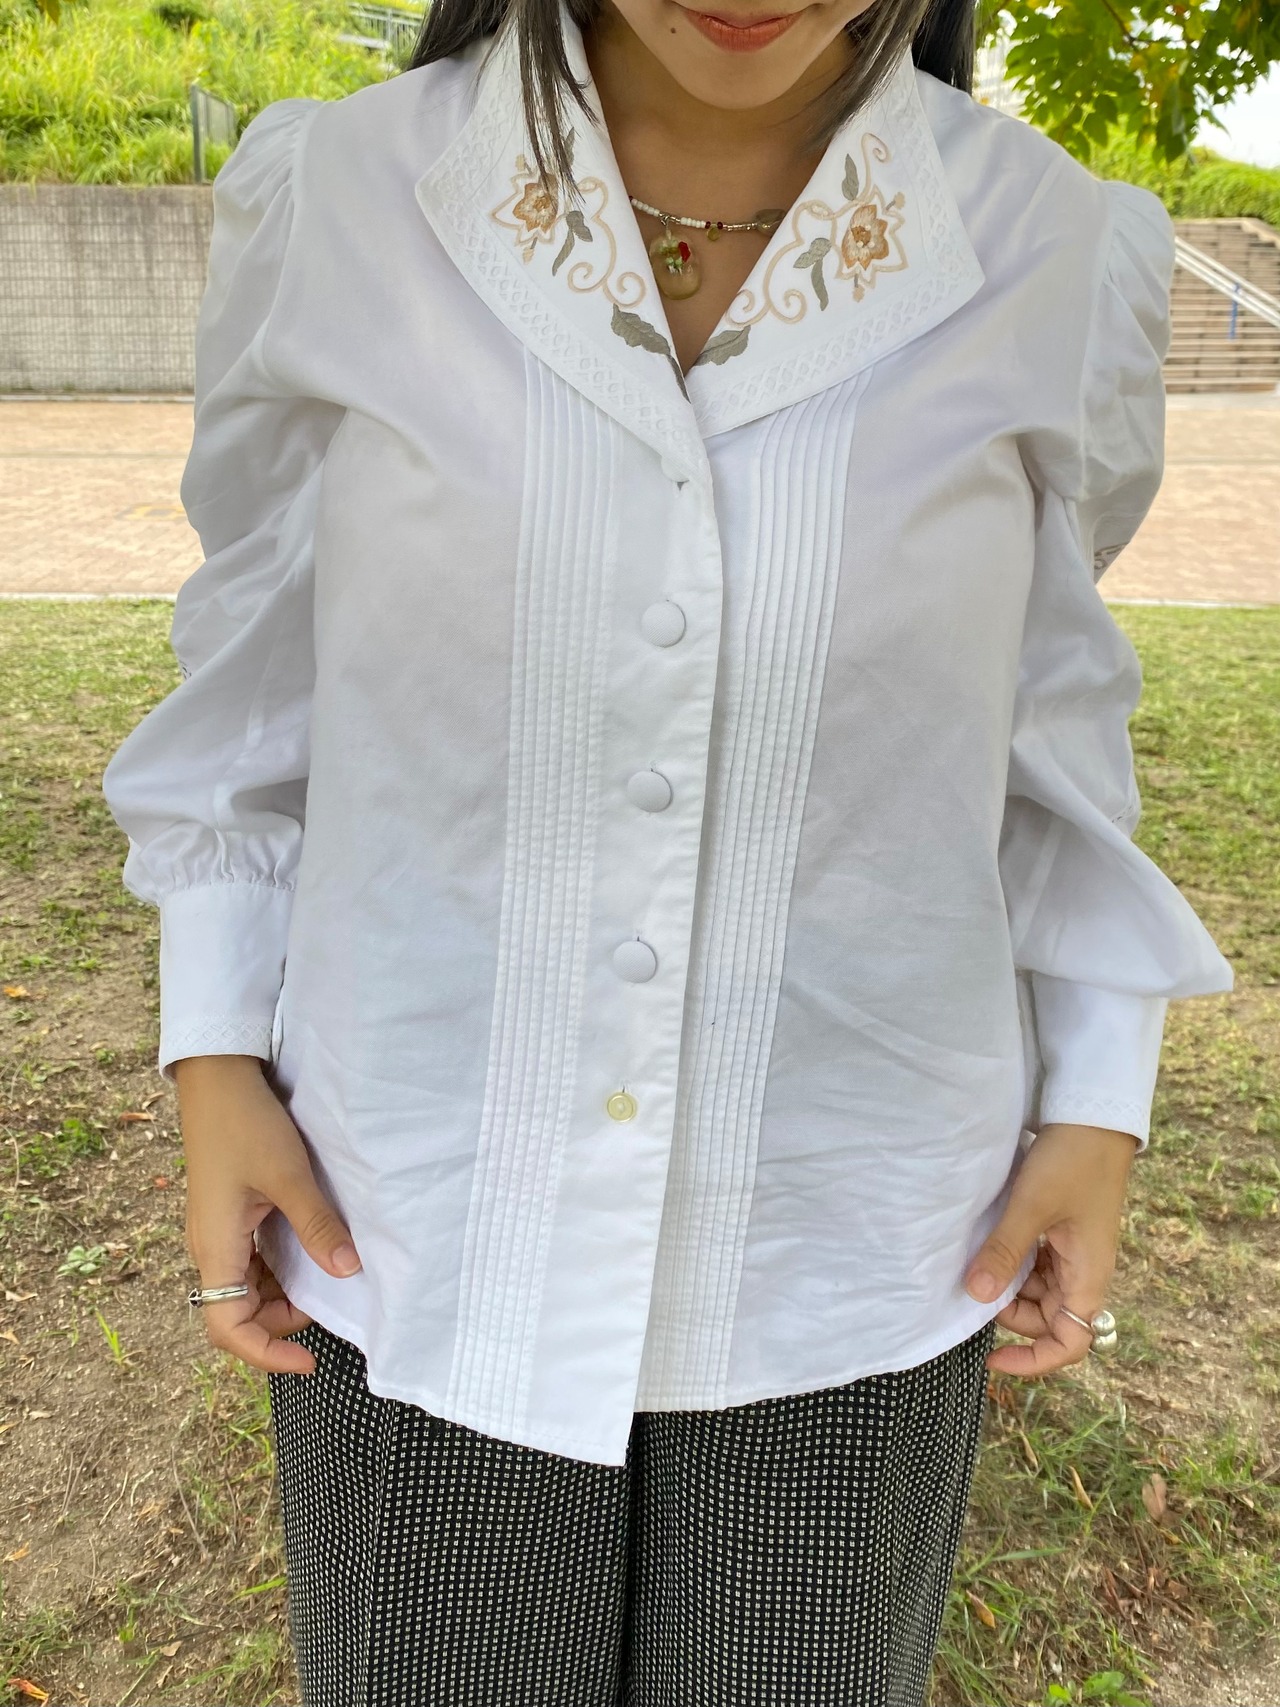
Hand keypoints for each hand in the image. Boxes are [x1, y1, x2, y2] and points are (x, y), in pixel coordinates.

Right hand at [174, 1054, 360, 1374]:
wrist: (219, 1078)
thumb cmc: (246, 1123)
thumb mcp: (289, 1175)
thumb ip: (317, 1226)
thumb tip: (348, 1272)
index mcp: (215, 1247)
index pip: (226, 1326)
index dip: (265, 1353)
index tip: (309, 1359)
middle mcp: (210, 1248)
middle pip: (237, 1313)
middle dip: (281, 1324)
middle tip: (329, 1310)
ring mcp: (219, 1232)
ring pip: (246, 1288)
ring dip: (282, 1296)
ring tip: (327, 1283)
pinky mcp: (230, 1215)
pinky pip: (252, 1260)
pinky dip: (280, 1270)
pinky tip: (312, 1253)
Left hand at [963, 1122, 1138, 1374]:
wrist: (1093, 1116)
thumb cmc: (1071, 1161)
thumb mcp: (1032, 1207)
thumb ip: (1005, 1252)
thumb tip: (975, 1297)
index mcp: (1089, 1276)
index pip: (1070, 1344)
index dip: (1033, 1361)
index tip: (992, 1358)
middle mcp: (1085, 1271)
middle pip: (1048, 1319)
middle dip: (1012, 1316)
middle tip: (978, 1285)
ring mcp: (1074, 1251)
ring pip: (1039, 1292)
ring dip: (1010, 1286)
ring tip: (981, 1261)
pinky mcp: (1062, 1231)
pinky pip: (1037, 1264)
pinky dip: (1014, 1263)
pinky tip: (992, 1244)